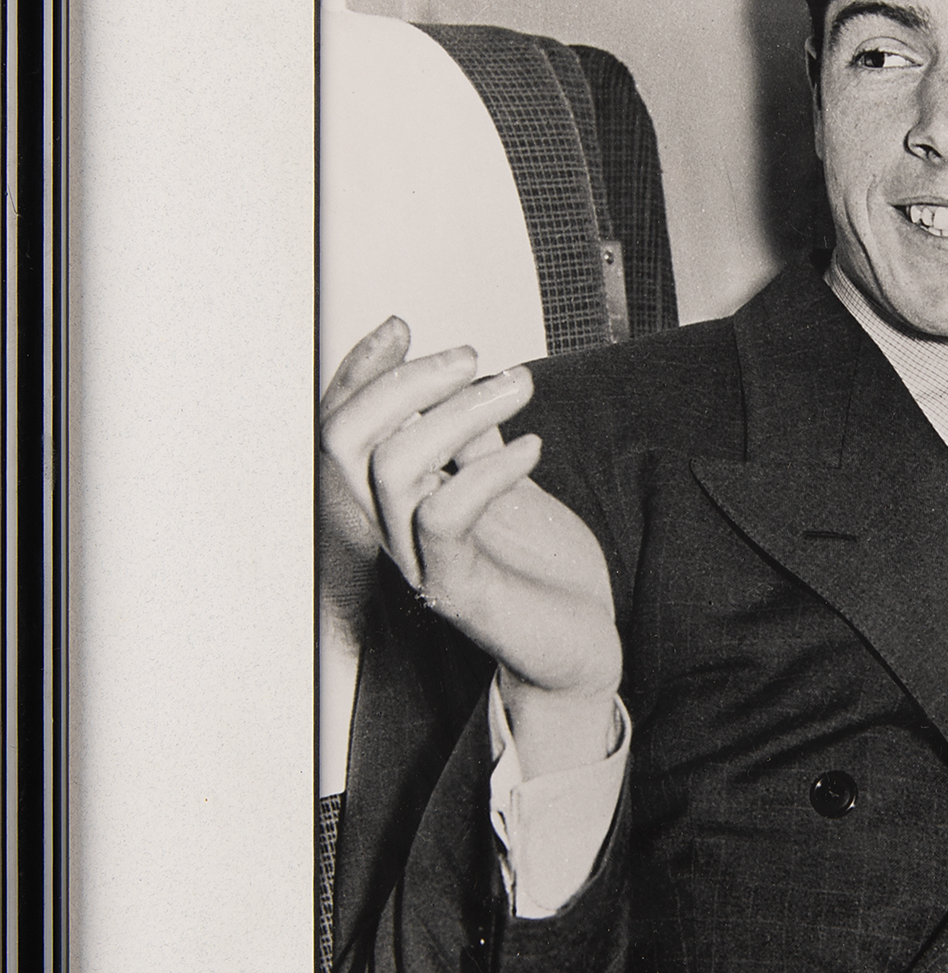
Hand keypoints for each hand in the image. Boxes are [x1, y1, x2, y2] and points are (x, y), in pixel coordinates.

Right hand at [318, 319, 622, 760]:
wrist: (579, 646)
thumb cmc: (541, 569)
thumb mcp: (505, 484)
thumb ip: (474, 438)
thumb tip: (463, 378)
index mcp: (395, 500)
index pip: (343, 426)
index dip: (360, 371)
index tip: (402, 325)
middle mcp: (391, 531)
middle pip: (345, 441)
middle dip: (403, 381)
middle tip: (471, 356)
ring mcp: (418, 562)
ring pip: (393, 468)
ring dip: (458, 412)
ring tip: (518, 387)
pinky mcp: (458, 590)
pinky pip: (446, 516)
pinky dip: (490, 468)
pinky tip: (534, 448)